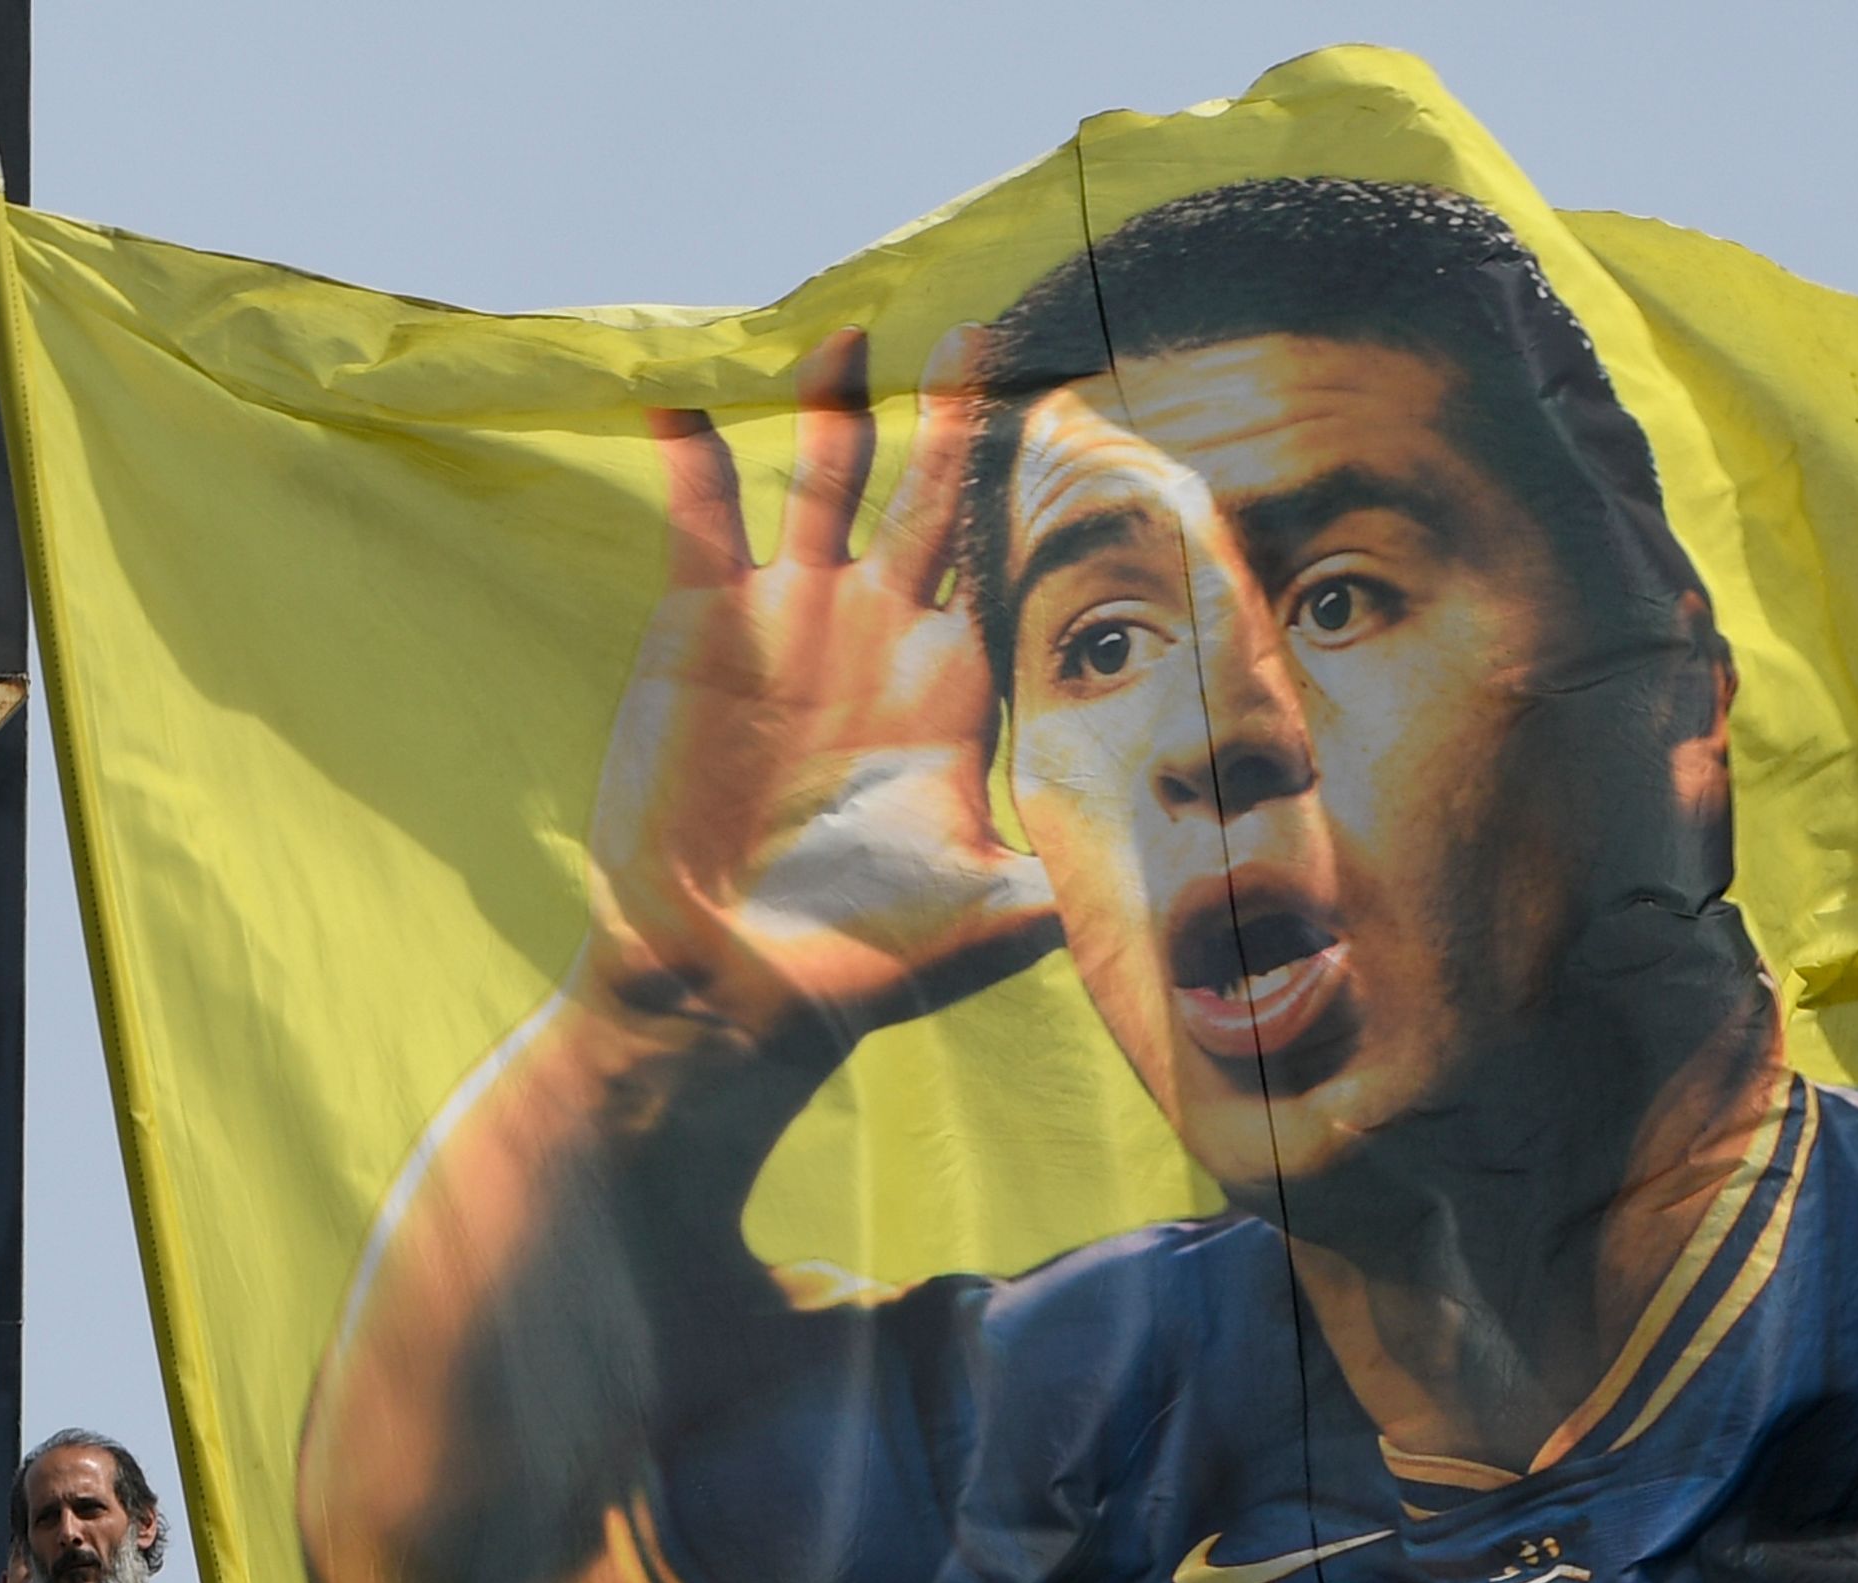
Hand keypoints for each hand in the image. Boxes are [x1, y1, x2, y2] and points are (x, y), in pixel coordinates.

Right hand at [575, 328, 1056, 1049]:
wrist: (727, 978)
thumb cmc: (863, 959)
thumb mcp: (986, 926)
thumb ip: (1067, 889)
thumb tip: (1171, 897)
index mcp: (960, 687)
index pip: (1013, 564)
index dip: (1040, 495)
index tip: (1081, 415)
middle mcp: (884, 636)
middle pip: (931, 497)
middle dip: (956, 418)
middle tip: (988, 331)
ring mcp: (793, 620)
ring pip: (820, 481)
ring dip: (832, 406)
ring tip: (850, 330)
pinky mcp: (704, 622)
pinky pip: (702, 513)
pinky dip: (696, 452)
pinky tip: (686, 393)